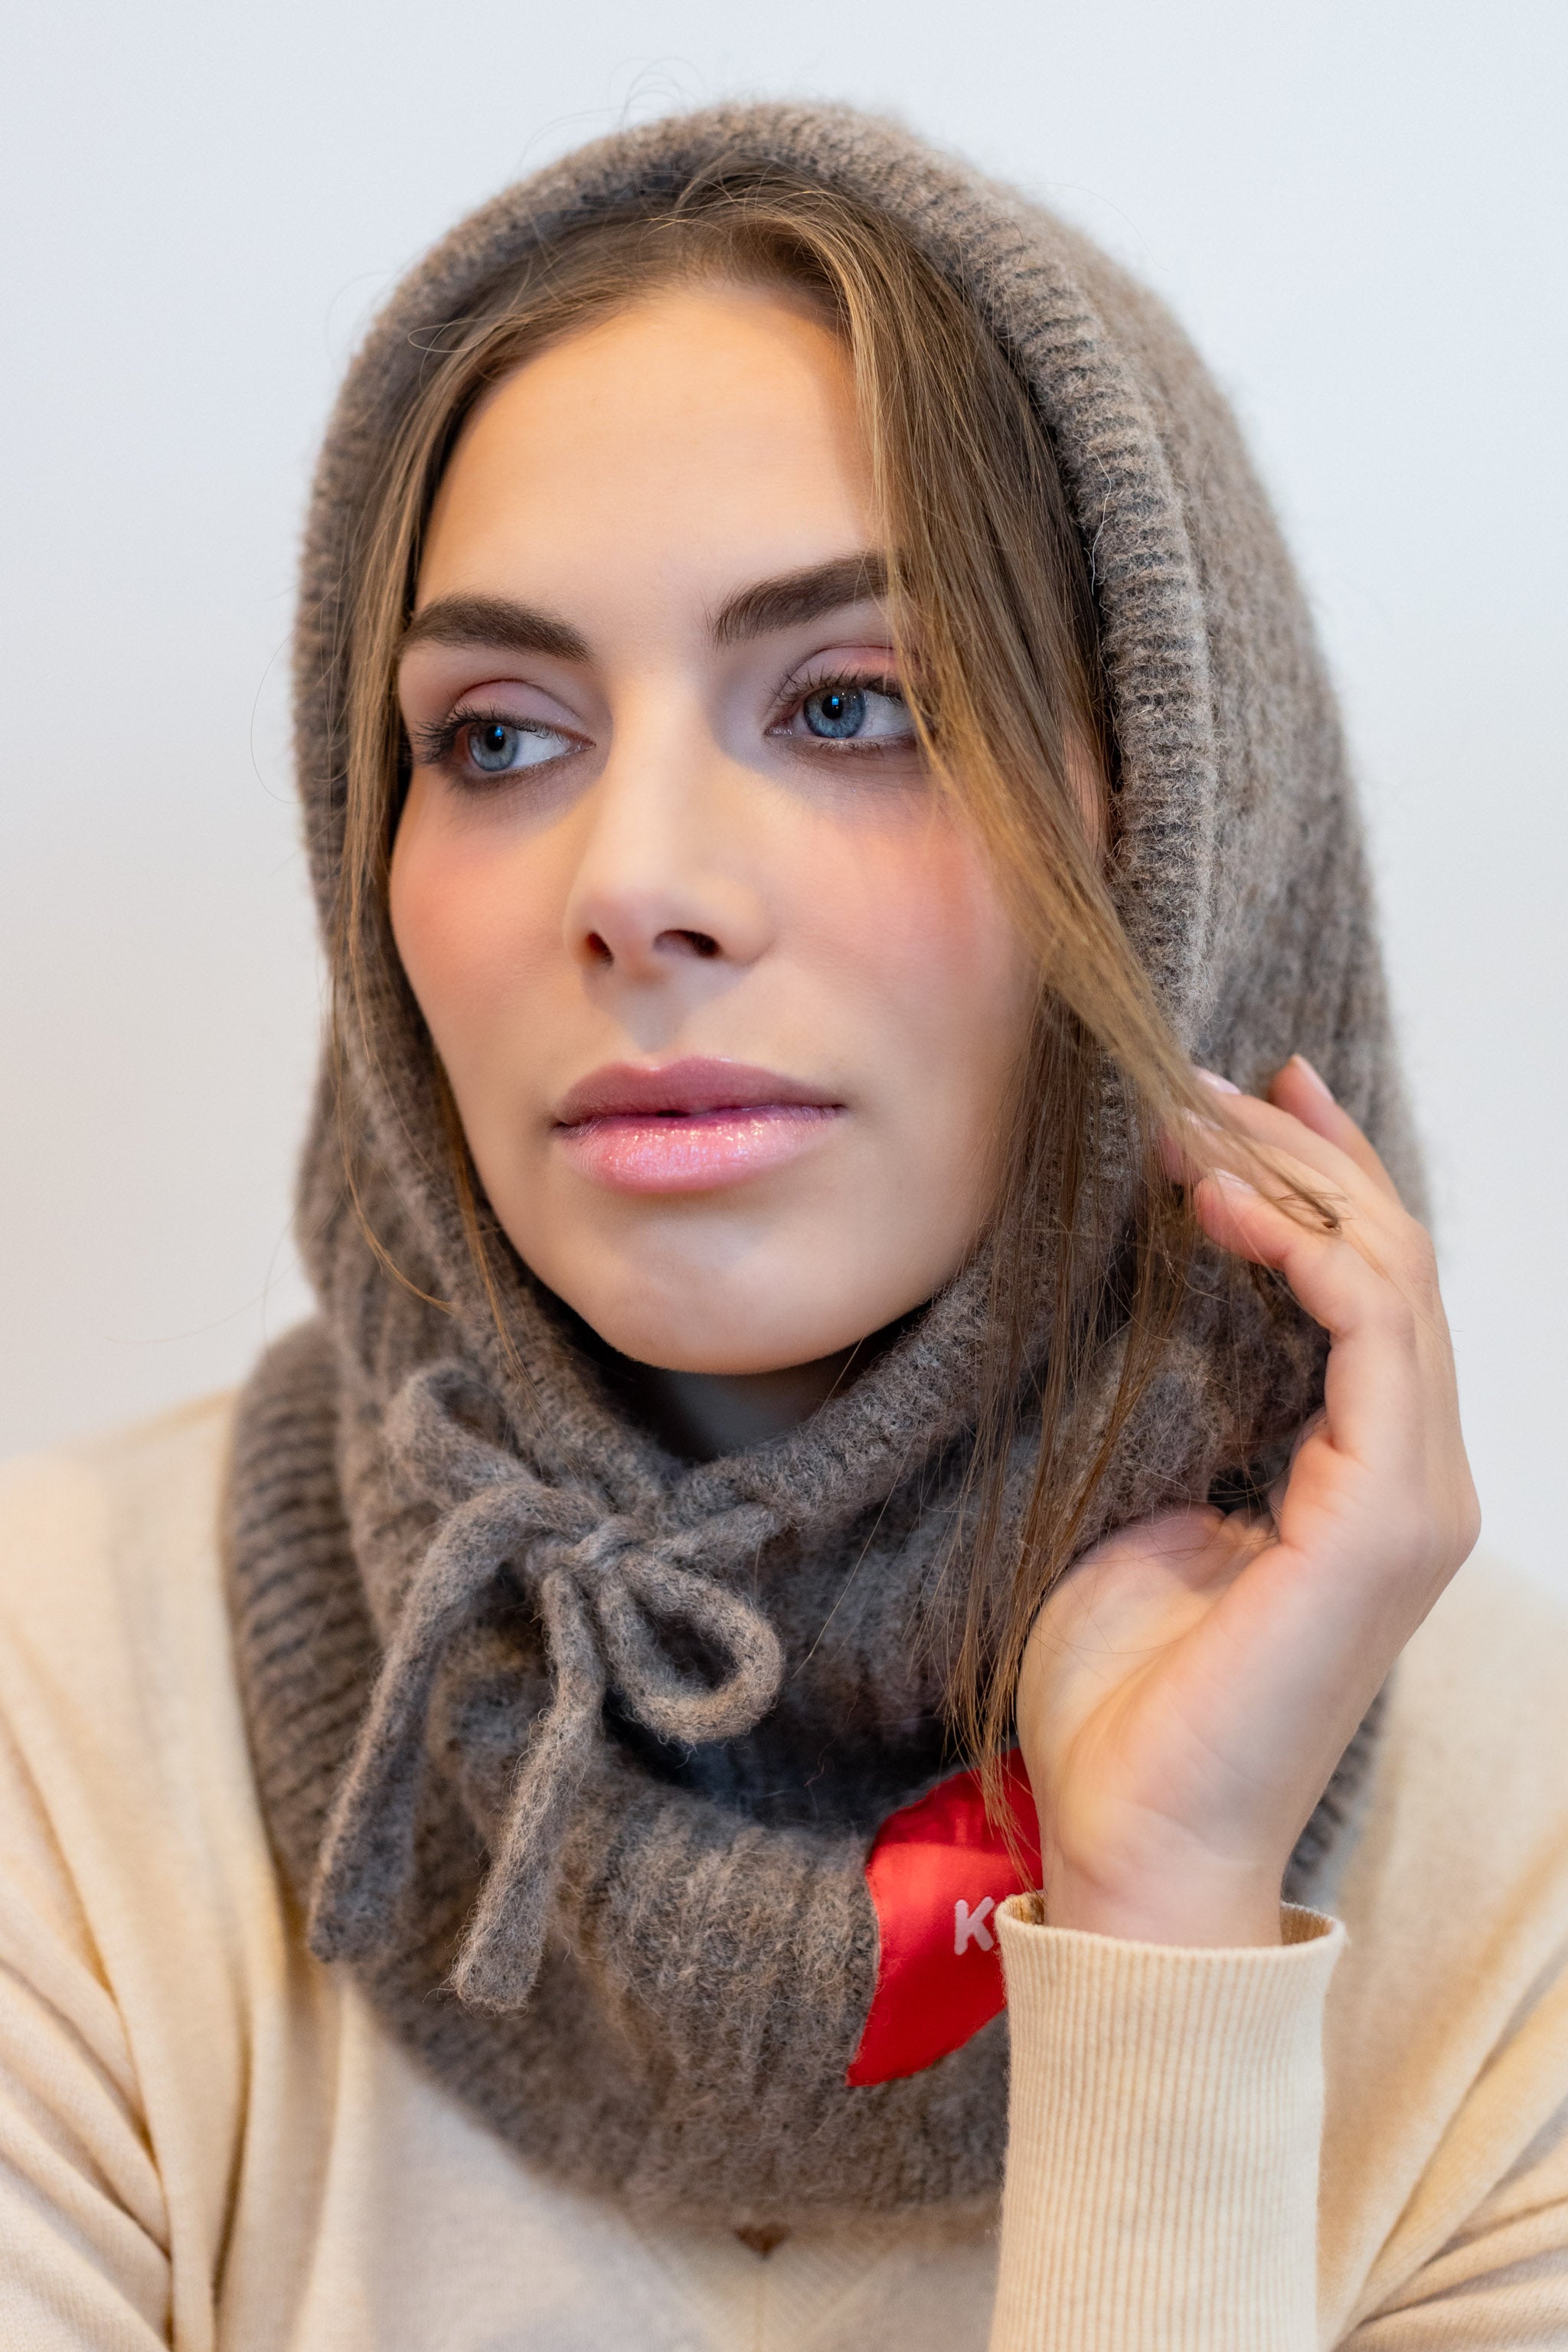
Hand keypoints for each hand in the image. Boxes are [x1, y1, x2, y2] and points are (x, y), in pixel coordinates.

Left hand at [1015, 1056, 1479, 1947]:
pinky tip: (1213, 1202)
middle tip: (1206, 1079)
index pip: (1371, 1294)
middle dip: (1301, 1156)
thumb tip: (1162, 1329)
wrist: (1136, 1837)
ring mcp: (1413, 1499)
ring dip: (1294, 1180)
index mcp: (1365, 1482)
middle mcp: (1415, 1479)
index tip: (1241, 1098)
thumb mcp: (1149, 1518)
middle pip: (1390, 1263)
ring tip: (1195, 1119)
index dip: (1319, 1183)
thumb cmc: (1129, 1698)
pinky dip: (1301, 1248)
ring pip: (1392, 1278)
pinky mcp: (1383, 1519)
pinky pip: (1370, 1333)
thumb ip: (1190, 1424)